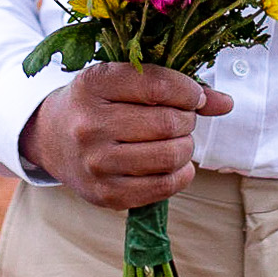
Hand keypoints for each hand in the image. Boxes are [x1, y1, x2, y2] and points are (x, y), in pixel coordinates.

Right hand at [17, 62, 232, 209]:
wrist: (51, 139)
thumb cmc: (96, 103)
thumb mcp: (122, 81)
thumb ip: (173, 86)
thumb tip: (225, 102)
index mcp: (93, 84)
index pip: (157, 85)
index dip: (189, 91)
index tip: (194, 96)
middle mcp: (90, 124)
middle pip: (168, 123)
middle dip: (187, 120)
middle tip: (182, 119)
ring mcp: (96, 163)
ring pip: (170, 156)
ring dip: (186, 148)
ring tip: (177, 141)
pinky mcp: (106, 194)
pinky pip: (164, 186)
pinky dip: (182, 174)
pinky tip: (174, 164)